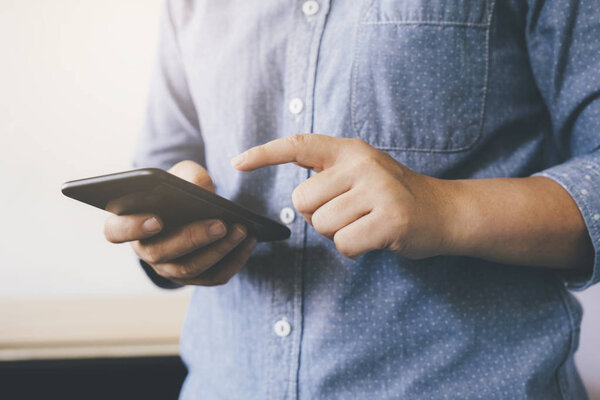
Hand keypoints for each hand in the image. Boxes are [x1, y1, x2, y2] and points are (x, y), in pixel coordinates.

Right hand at [103, 160, 256, 285]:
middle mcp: (145, 251)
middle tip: (220, 224)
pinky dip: (234, 260)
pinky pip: (214, 276)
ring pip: (189, 269)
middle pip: (161, 253)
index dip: (132, 228)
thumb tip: (201, 189)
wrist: (191, 209)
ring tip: (241, 230)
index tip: (157, 219)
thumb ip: (188, 175)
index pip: (116, 232)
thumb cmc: (178, 189)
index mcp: (127, 224)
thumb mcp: (181, 174)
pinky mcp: (194, 278)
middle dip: (192, 239)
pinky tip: (250, 242)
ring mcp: (168, 269)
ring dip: (218, 250)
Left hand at [231, 134, 453, 258]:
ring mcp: (378, 190)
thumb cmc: (393, 196)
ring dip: (338, 234)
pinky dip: (354, 250)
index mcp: (350, 150)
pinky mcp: (390, 219)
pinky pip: (345, 244)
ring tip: (365, 224)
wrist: (444, 211)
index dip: (264, 153)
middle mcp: (362, 164)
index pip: (298, 145)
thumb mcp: (363, 172)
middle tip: (349, 214)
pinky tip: (374, 239)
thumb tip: (297, 198)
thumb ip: (331, 175)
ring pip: (322, 226)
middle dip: (318, 216)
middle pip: (302, 200)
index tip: (236, 163)